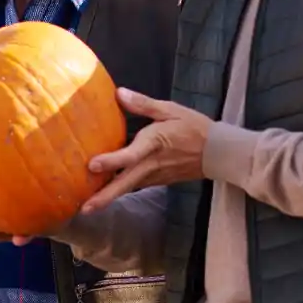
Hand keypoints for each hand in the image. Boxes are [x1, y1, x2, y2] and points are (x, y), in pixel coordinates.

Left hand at [80, 89, 212, 214]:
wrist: (218, 152)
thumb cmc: (194, 127)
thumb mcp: (170, 109)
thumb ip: (143, 103)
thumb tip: (118, 93)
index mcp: (154, 143)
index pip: (131, 155)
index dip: (112, 160)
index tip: (92, 165)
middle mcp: (152, 164)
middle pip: (126, 183)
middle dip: (105, 196)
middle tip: (84, 209)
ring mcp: (156, 176)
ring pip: (129, 188)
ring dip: (109, 197)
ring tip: (88, 206)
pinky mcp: (158, 181)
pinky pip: (136, 186)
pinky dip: (121, 190)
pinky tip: (106, 192)